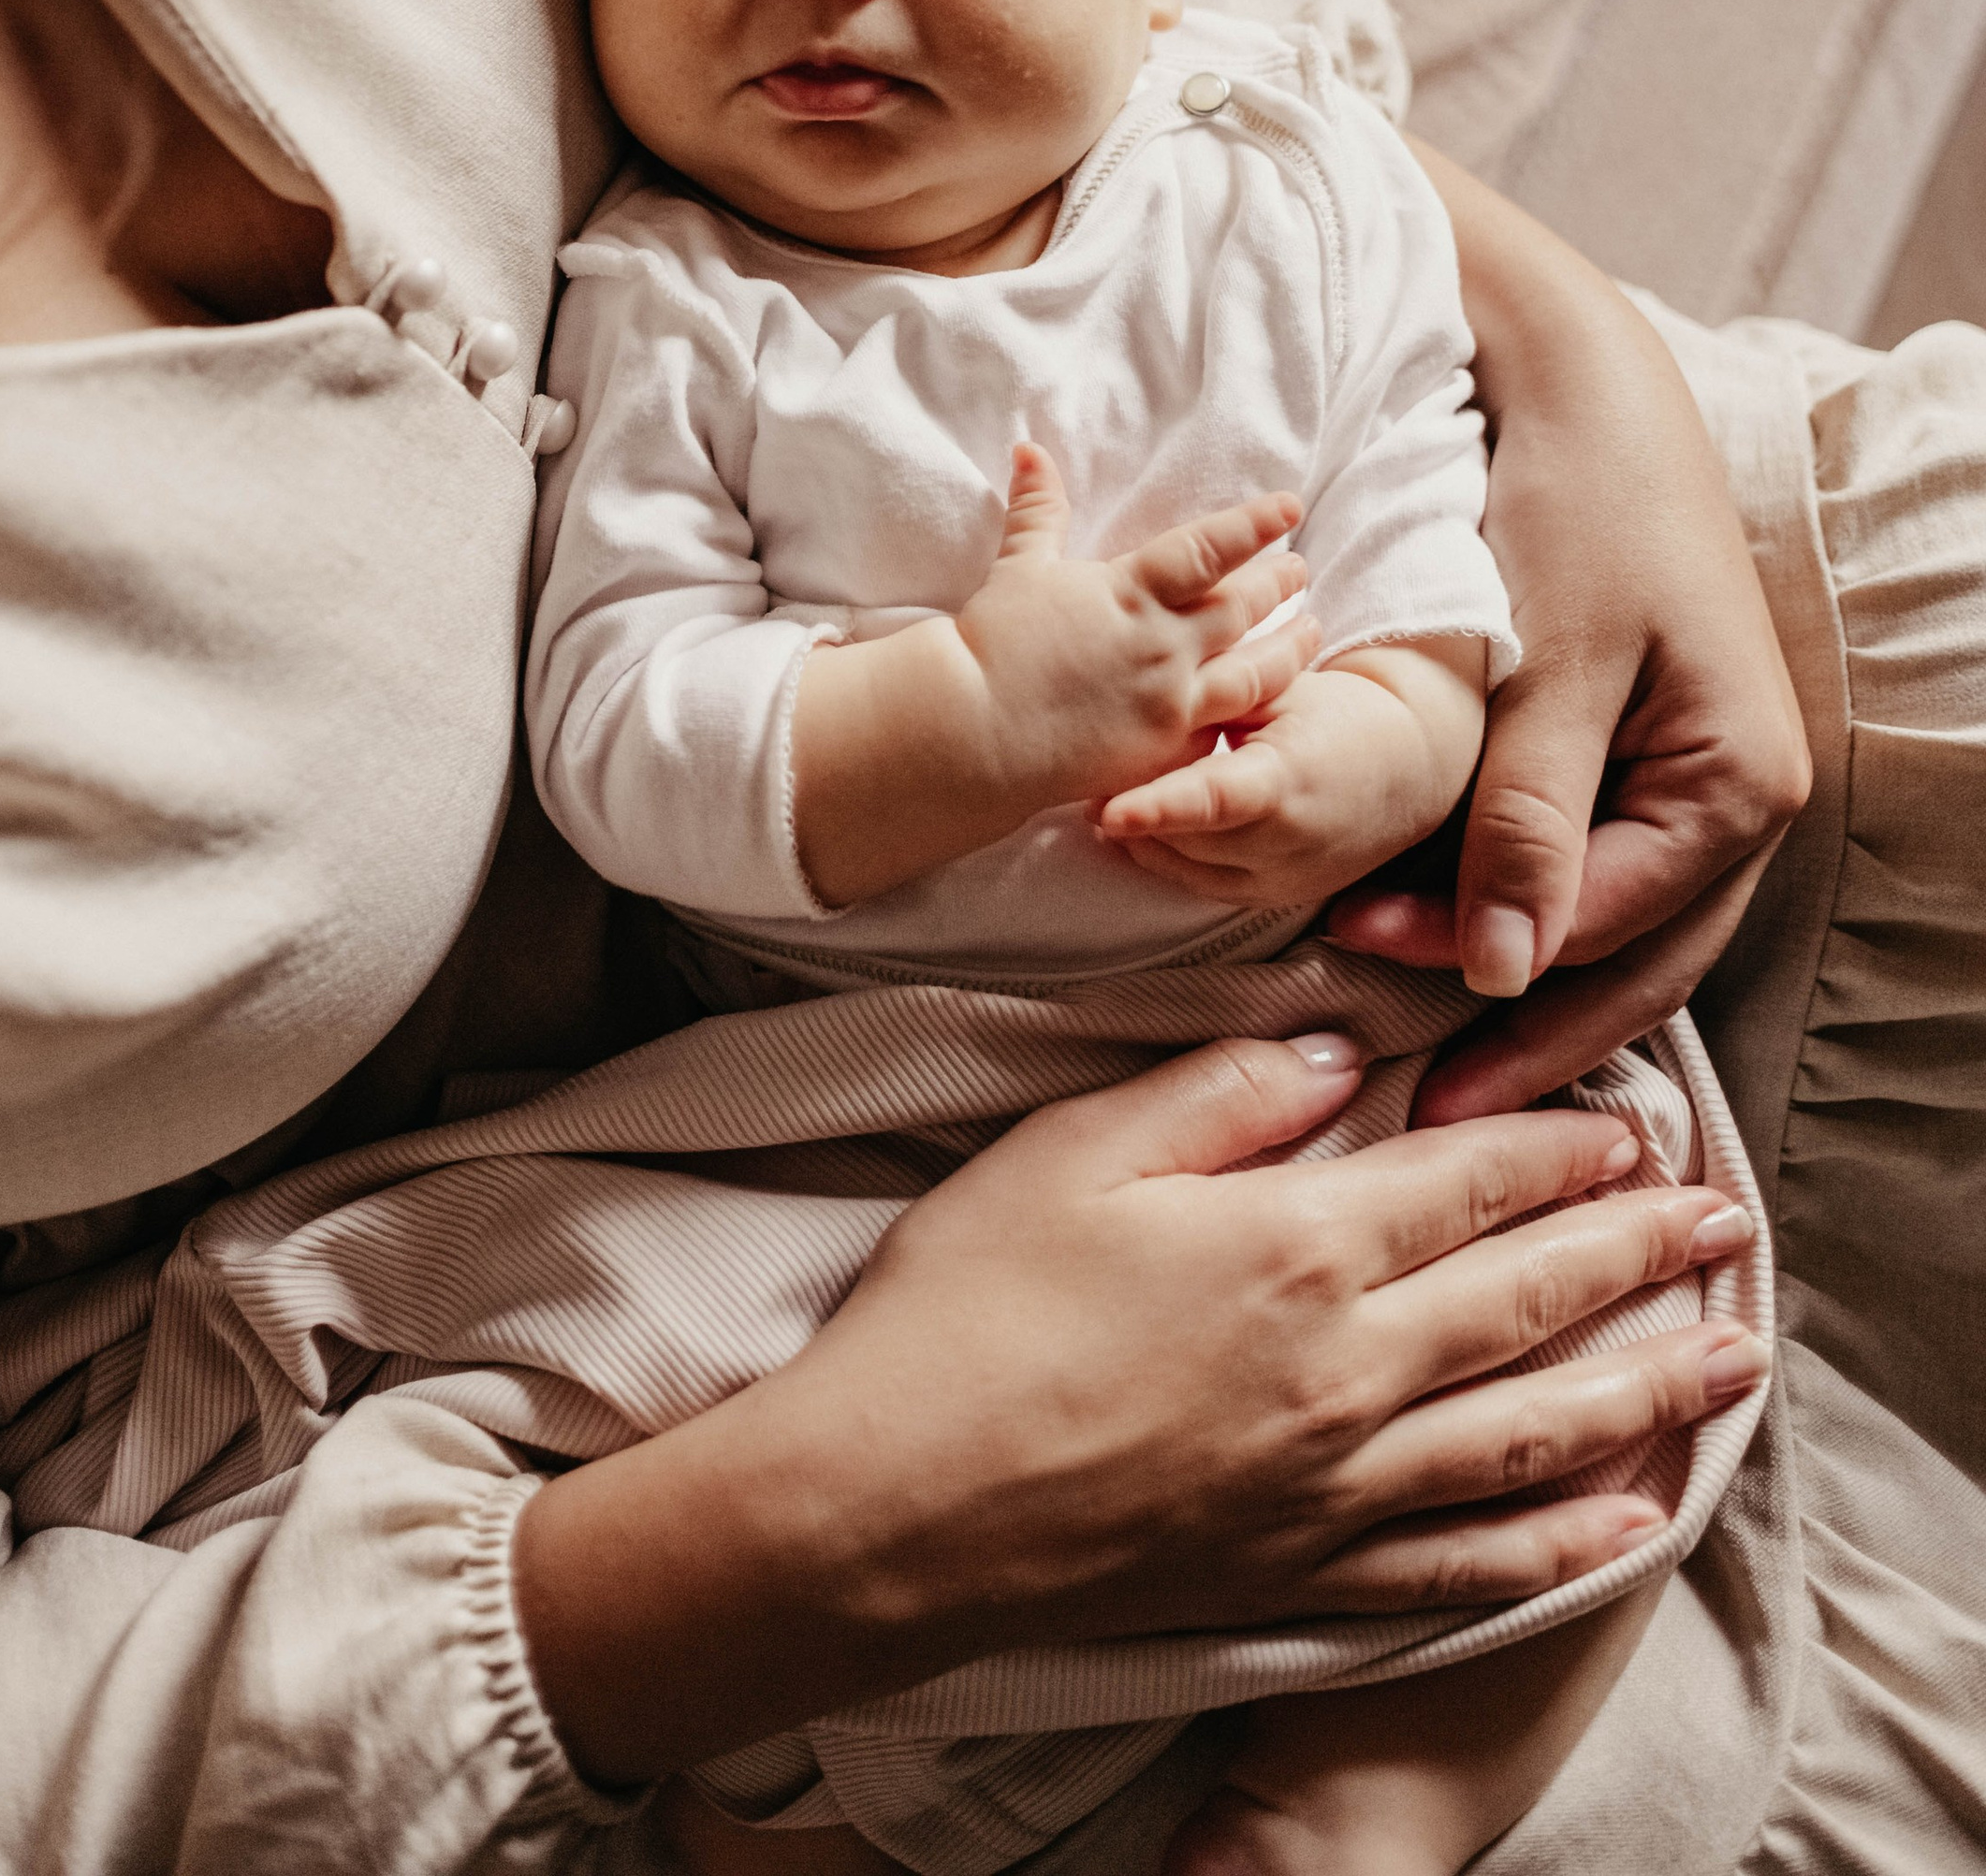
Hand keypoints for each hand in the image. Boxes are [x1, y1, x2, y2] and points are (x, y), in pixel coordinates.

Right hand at [513, 1032, 1766, 1782]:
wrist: (893, 1506)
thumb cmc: (967, 1309)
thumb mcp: (1079, 1149)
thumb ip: (1223, 1092)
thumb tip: (1340, 1048)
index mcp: (1296, 1248)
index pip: (1470, 1183)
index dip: (1564, 1154)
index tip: (1637, 1129)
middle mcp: (1345, 1374)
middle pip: (1532, 1303)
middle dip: (1642, 1260)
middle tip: (1728, 1228)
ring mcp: (1333, 1487)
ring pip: (1533, 1434)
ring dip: (1646, 1392)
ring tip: (1725, 1358)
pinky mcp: (1303, 1572)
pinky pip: (1467, 1562)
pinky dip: (1558, 1543)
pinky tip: (1619, 1523)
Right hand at [791, 447, 1321, 904]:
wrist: (975, 732)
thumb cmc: (993, 644)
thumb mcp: (1020, 566)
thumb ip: (1038, 510)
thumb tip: (1030, 451)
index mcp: (1134, 592)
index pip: (1211, 548)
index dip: (1255, 524)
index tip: (1291, 507)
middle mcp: (1165, 646)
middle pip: (1244, 608)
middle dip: (1279, 585)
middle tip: (1301, 570)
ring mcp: (1172, 704)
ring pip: (1256, 675)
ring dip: (1290, 650)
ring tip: (1312, 633)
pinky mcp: (1167, 754)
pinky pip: (1226, 733)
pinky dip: (1251, 717)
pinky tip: (1268, 708)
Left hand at [1095, 639, 1486, 907]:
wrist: (1410, 767)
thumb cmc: (1339, 712)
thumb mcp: (1283, 689)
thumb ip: (1219, 700)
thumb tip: (1145, 696)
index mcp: (1290, 778)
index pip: (1215, 801)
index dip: (1159, 809)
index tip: (1108, 811)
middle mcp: (1289, 843)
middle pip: (1186, 842)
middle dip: (1132, 815)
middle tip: (1085, 774)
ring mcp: (1286, 880)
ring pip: (1188, 871)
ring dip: (1143, 840)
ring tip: (1101, 799)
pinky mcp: (1279, 898)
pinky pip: (1206, 886)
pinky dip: (1170, 858)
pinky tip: (1137, 829)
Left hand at [1330, 147, 1811, 1117]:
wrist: (1584, 389)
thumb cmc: (1578, 508)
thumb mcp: (1554, 667)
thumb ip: (1530, 819)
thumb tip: (1506, 970)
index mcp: (1738, 788)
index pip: (1607, 926)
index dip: (1481, 958)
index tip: (1355, 956)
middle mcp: (1733, 805)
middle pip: (1625, 959)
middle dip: (1521, 1028)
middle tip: (1418, 1100)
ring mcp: (1692, 786)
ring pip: (1606, 926)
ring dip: (1515, 978)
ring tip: (1420, 1052)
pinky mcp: (1638, 757)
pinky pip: (1585, 866)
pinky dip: (1516, 906)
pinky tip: (1441, 938)